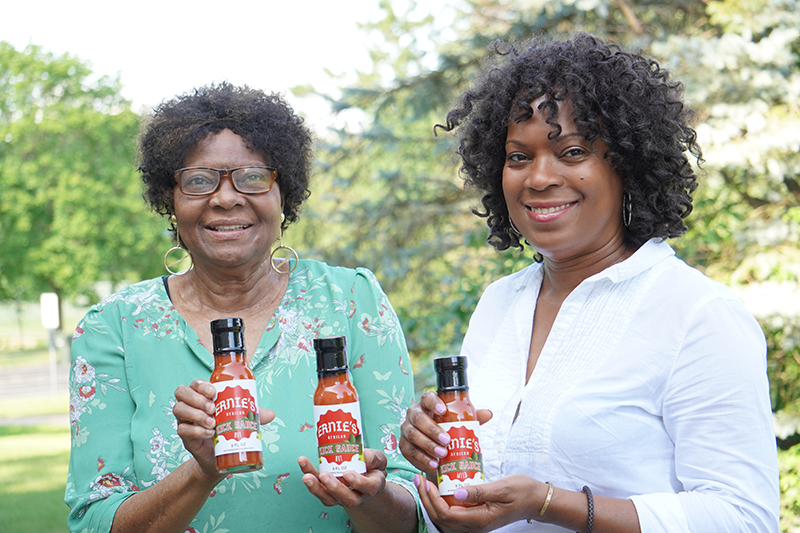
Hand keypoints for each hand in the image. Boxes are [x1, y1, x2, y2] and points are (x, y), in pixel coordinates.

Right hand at [173, 379, 274, 480]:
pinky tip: (209, 433)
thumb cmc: (230, 430)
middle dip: (197, 398)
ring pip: (178, 409)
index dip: (200, 384)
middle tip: (213, 408)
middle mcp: (190, 406)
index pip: (194, 383)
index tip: (213, 391)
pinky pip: (182, 430)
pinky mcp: (185, 437)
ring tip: (212, 422)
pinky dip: (196, 430)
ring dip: (196, 414)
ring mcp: (185, 421)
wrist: (223, 457)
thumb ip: (254, 413)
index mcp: (203, 396)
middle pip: (181, 392)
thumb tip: (271, 414)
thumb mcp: (242, 418)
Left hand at [298, 448, 387, 508]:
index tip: (348, 474)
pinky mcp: (327, 490)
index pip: (368, 488)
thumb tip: (363, 455)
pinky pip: (317, 487)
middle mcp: (356, 495)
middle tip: (324, 476)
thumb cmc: (372, 468)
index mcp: (372, 486)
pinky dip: (309, 474)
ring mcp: (340, 495)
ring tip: (307, 476)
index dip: (358, 482)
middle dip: (334, 488)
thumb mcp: (379, 460)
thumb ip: (374, 457)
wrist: (364, 477)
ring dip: (316, 488)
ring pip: (328, 498)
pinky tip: (303, 463)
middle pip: (346, 499)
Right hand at [399, 391, 492, 476]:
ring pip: (413, 434)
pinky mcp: (403, 445)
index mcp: (426, 405)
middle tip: (447, 440)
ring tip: (442, 454)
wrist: (436, 452)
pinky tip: (433, 463)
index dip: (433, 402)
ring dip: (428, 445)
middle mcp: (413, 415)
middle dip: (432, 429)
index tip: (443, 410)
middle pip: (418, 418)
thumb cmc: (447, 432)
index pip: (426, 397)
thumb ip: (472, 418)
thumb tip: (488, 413)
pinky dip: (422, 458)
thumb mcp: (459, 424)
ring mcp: (406, 430)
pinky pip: (410, 451)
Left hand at [415, 474, 542, 532]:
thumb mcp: (502, 487)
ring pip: (446, 517)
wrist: (537, 500)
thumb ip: (480, 491)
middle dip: (426, 500)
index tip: (426, 482)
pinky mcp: (476, 516)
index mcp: (480, 519)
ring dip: (432, 501)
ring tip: (425, 482)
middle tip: (419, 479)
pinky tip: (440, 486)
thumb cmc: (522, 491)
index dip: (432, 500)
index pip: (447, 514)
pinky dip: (443, 501)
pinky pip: (454, 512)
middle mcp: (475, 525)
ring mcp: (475, 523)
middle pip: (442, 518)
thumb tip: (458, 493)